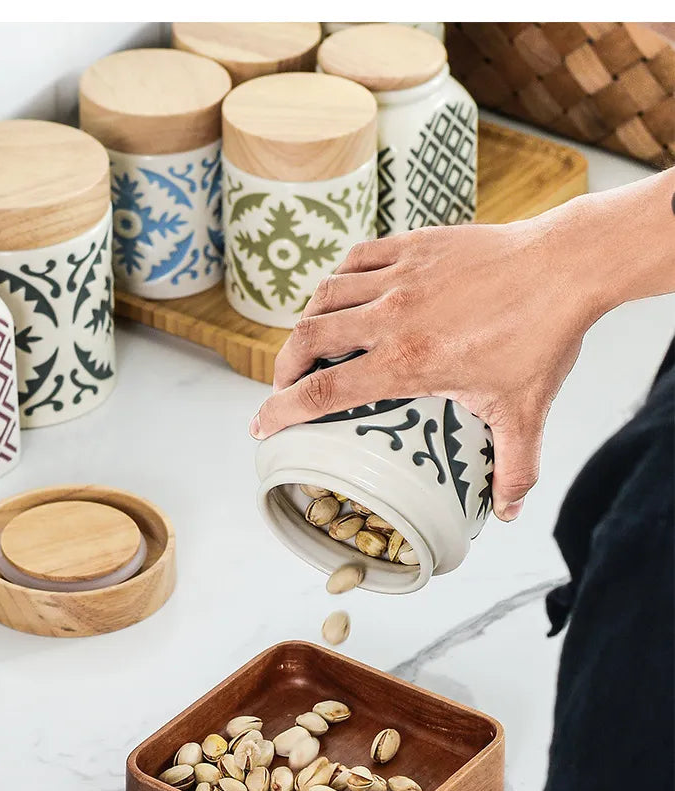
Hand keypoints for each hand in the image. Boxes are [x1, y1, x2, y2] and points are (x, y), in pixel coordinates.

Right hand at [250, 211, 599, 520]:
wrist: (564, 265)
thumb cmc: (542, 337)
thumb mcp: (525, 412)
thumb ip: (514, 466)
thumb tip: (508, 512)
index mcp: (406, 363)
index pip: (321, 391)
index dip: (281, 412)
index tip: (261, 425)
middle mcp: (390, 317)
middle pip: (305, 339)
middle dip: (283, 369)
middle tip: (284, 388)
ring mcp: (399, 276)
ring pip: (323, 295)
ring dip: (306, 322)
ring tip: (308, 343)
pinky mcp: (413, 245)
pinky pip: (354, 258)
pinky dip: (338, 279)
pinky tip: (342, 293)